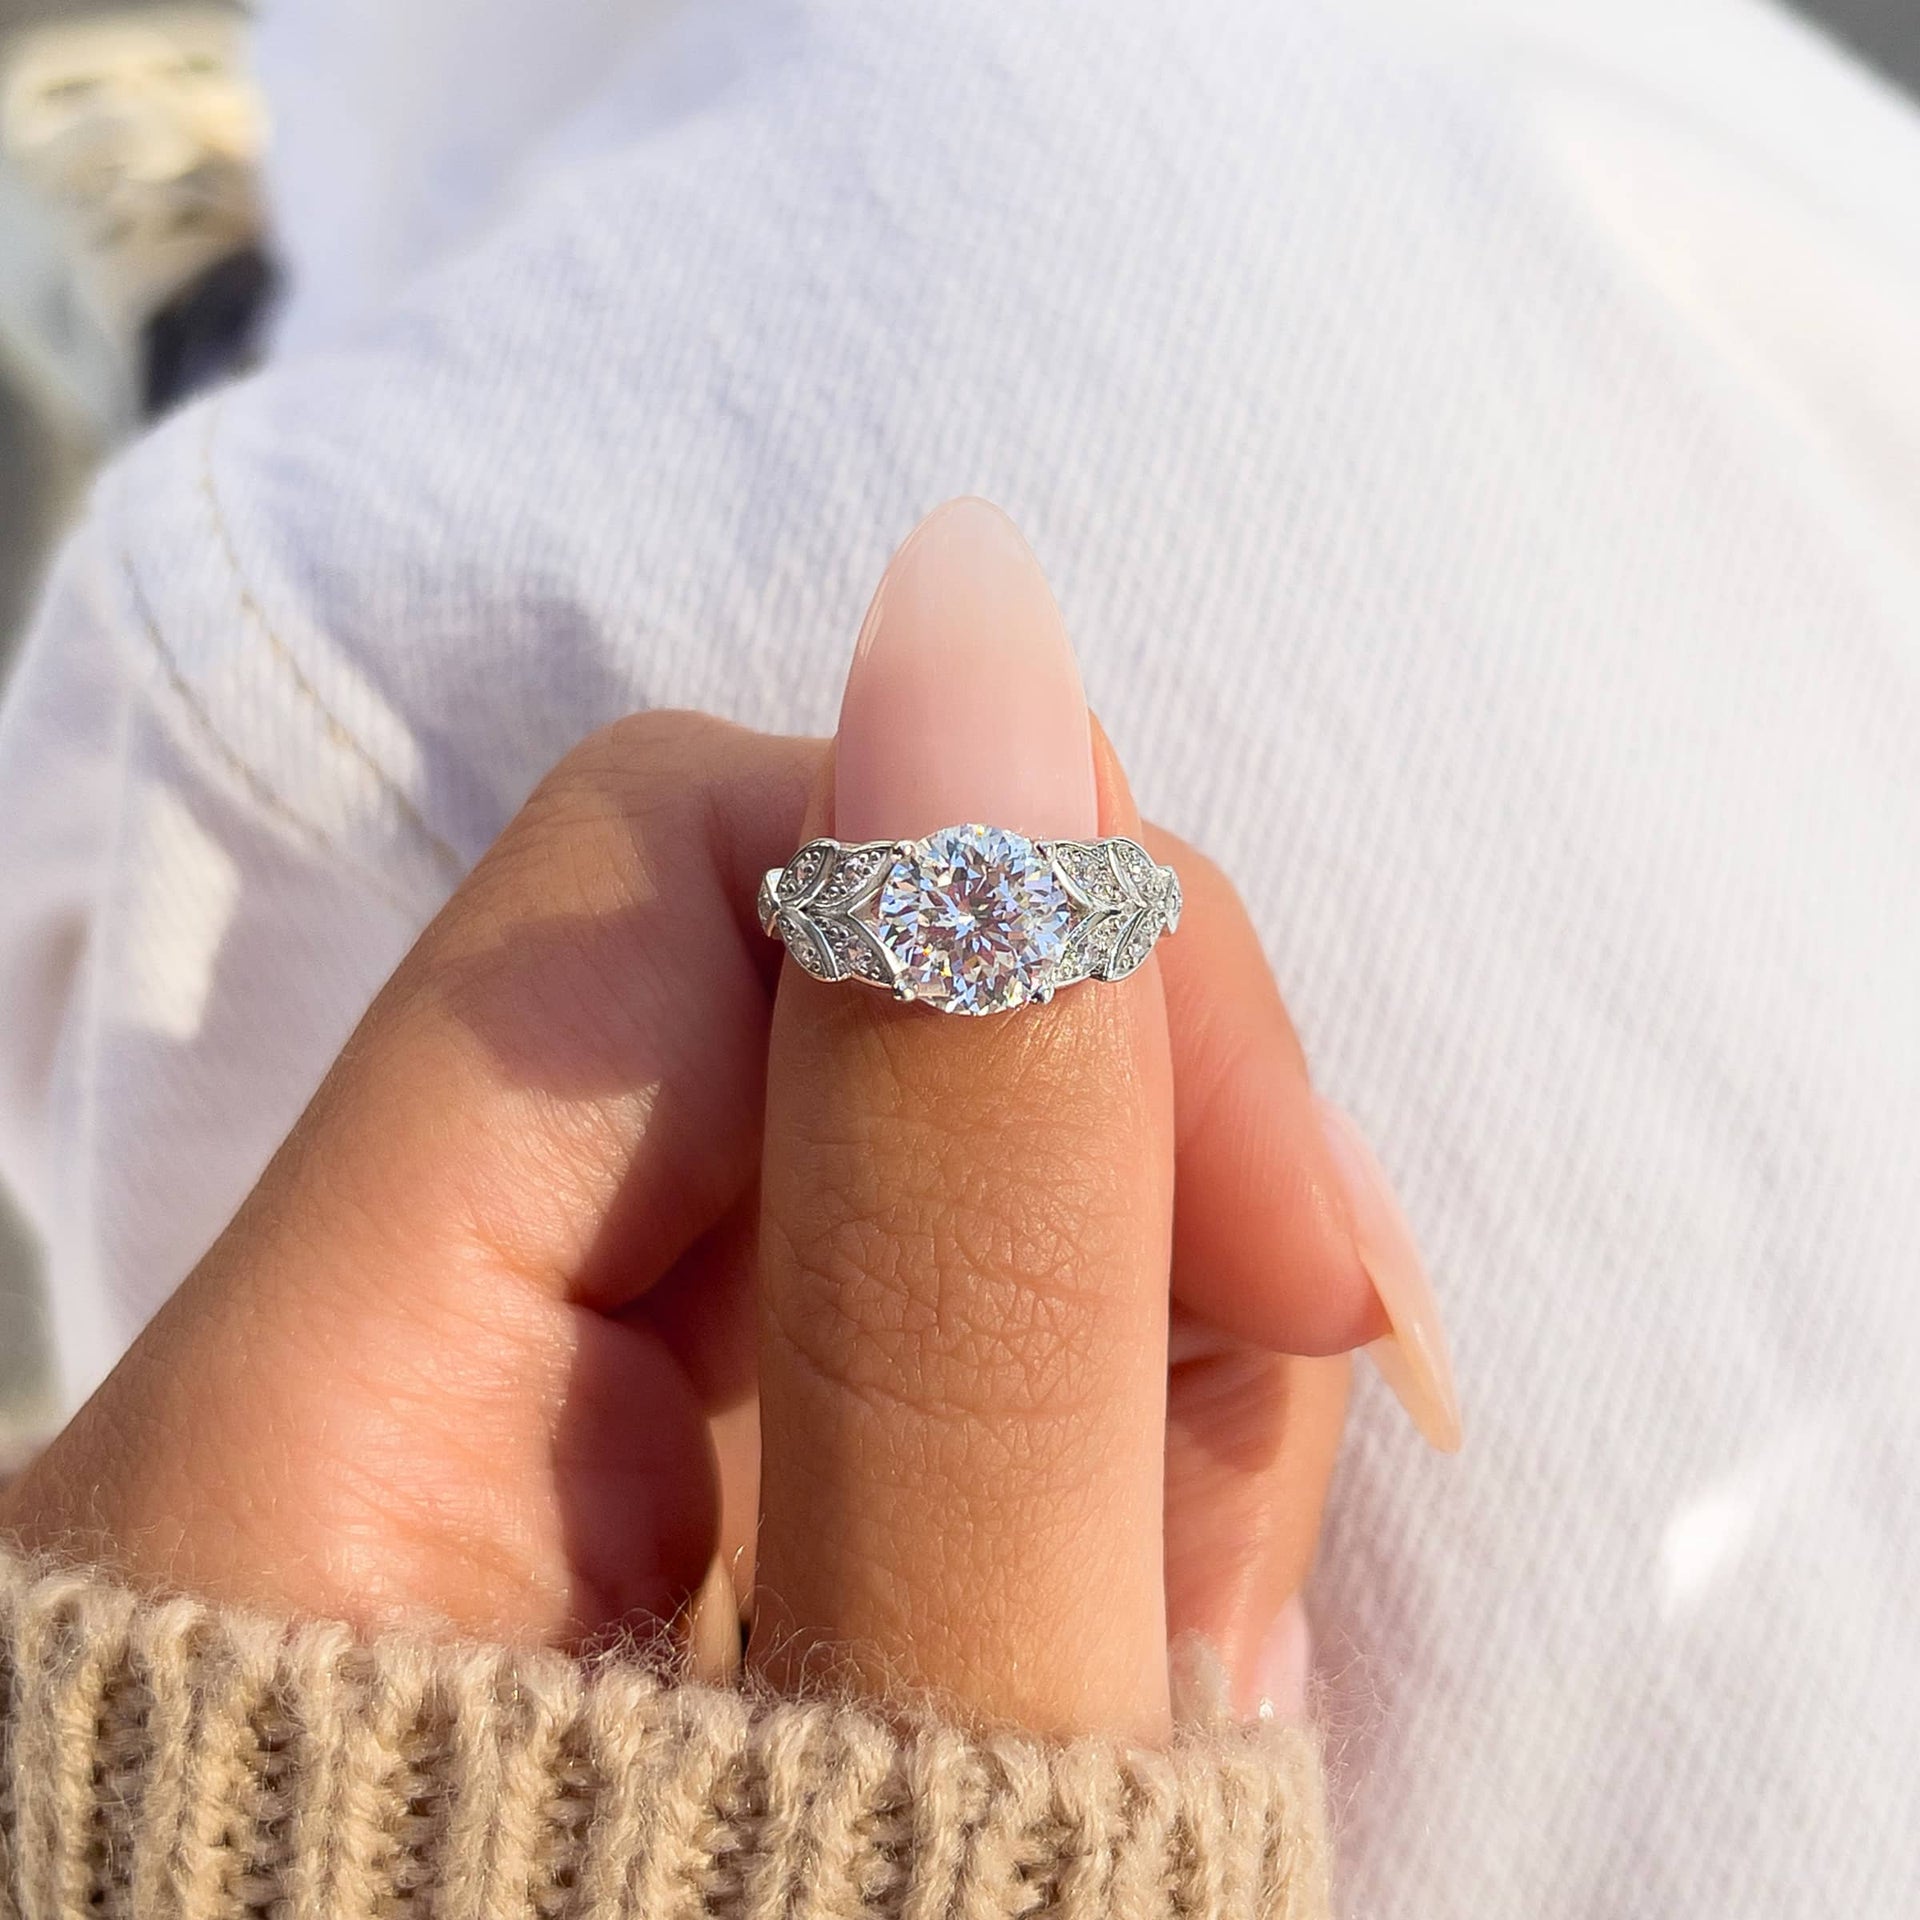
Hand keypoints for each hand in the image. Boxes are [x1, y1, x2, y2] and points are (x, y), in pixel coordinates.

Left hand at [0, 500, 1453, 1732]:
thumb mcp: (929, 1769)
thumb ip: (970, 1242)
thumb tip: (972, 653)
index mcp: (314, 1415)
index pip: (673, 881)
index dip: (1017, 929)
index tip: (1303, 1211)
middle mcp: (381, 1371)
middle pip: (802, 994)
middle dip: (1116, 1139)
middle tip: (1281, 1402)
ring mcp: (525, 1433)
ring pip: (892, 1152)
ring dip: (1131, 1301)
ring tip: (1212, 1553)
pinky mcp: (664, 1500)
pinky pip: (906, 1316)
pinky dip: (1087, 1401)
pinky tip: (1156, 1557)